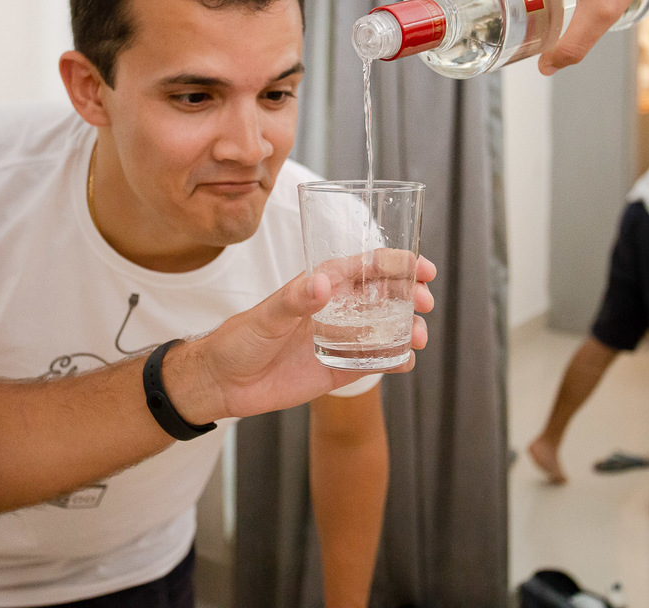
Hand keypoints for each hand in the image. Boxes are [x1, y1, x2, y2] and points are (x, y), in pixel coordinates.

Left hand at [164, 257, 435, 423]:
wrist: (223, 383)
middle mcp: (336, 309)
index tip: (421, 268)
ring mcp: (340, 339)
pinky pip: (374, 361)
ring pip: (385, 327)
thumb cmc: (238, 340)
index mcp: (321, 287)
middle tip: (425, 302)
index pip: (366, 267)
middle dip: (410, 294)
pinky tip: (404, 361)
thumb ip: (295, 300)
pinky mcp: (339, 369)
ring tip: (417, 337)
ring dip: (407, 328)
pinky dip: (394, 360)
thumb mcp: (266, 316)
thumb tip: (323, 285)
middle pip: (384, 294)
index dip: (396, 264)